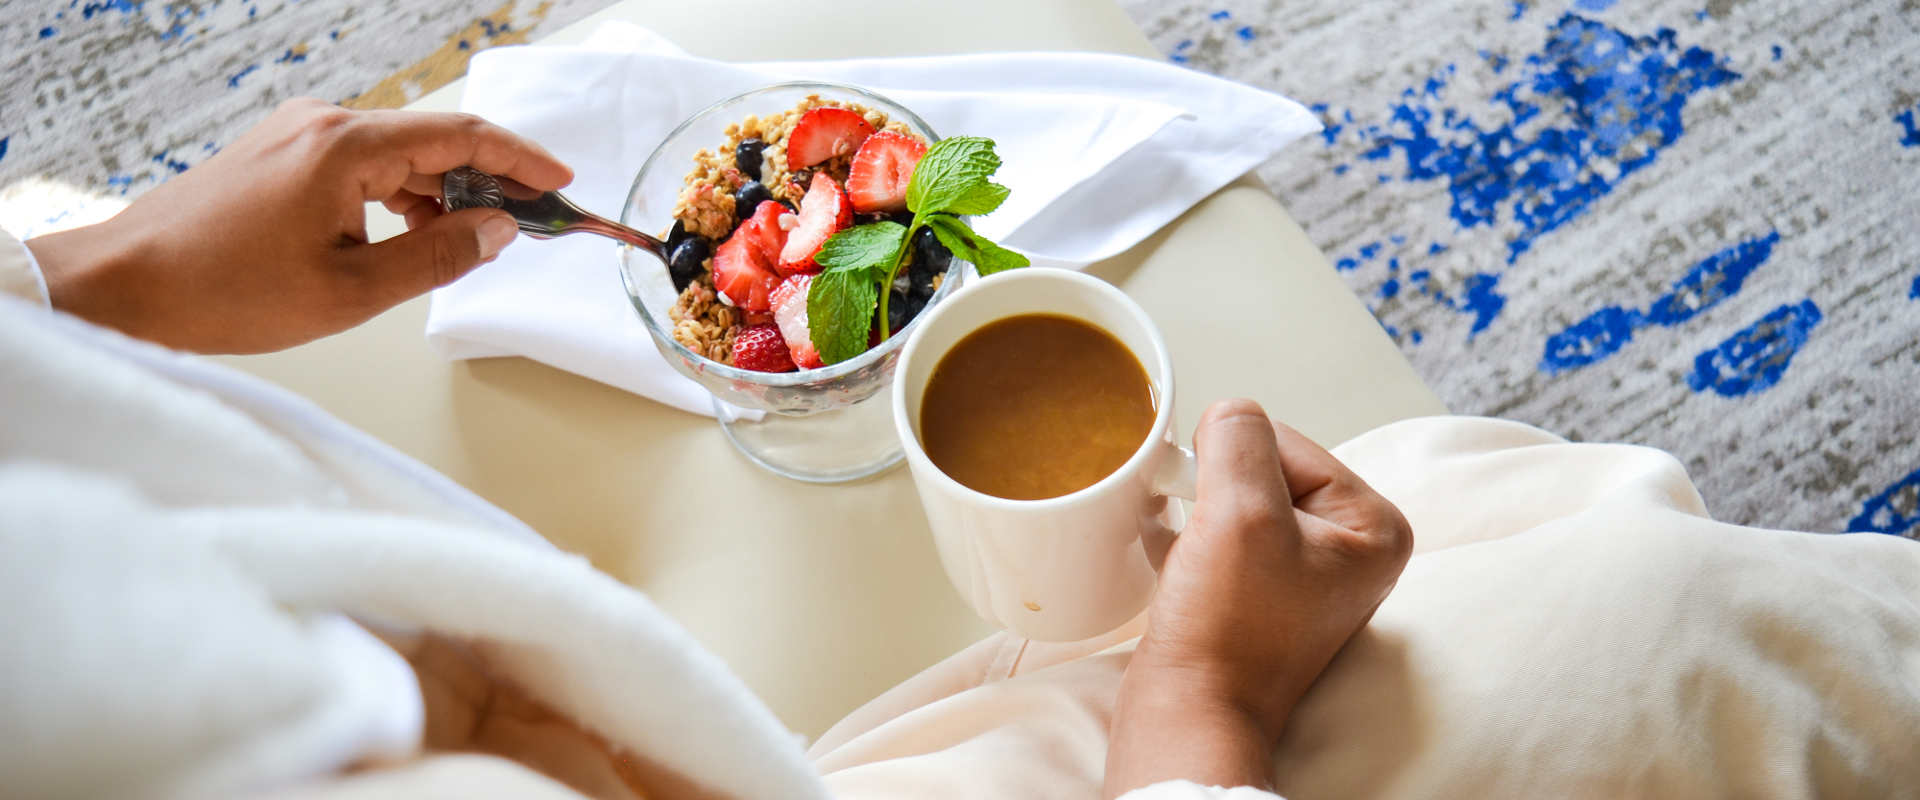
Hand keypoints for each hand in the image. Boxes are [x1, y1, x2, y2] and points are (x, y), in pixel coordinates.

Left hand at [27, 98, 571, 353]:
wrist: (125, 286)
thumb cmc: (225, 292)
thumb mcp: (351, 291)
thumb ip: (437, 257)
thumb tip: (497, 230)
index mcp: (345, 147)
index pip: (460, 137)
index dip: (521, 160)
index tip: (561, 185)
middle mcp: (323, 124)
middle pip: (433, 140)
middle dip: (490, 181)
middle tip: (532, 224)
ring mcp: (297, 135)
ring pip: (398, 153)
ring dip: (444, 192)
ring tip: (478, 241)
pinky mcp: (280, 155)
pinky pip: (363, 164)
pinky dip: (402, 193)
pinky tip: (415, 234)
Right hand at [1104, 399, 1412, 797]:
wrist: (1191, 713)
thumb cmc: (1228, 630)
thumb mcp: (1239, 511)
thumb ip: (1239, 439)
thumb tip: (1230, 413)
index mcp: (1373, 527)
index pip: (1287, 443)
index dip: (1233, 466)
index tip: (1212, 513)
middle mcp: (1351, 549)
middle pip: (1264, 468)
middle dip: (1216, 491)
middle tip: (1201, 540)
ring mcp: (1308, 574)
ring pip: (1236, 500)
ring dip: (1200, 513)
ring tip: (1189, 555)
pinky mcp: (1265, 594)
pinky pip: (1224, 535)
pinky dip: (1193, 537)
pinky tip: (1175, 559)